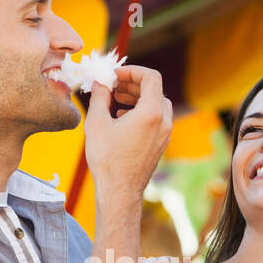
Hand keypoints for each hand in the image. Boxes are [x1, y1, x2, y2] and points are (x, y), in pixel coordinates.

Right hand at [83, 65, 171, 201]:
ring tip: (117, 101)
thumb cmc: (107, 159)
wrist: (119, 191)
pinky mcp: (160, 144)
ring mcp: (164, 135)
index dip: (133, 71)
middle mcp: (163, 122)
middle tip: (115, 86)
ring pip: (156, 105)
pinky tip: (122, 118)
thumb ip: (100, 97)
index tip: (116, 75)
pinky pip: (156, 120)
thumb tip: (101, 83)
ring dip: (138, 98)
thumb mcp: (97, 123)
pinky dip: (142, 112)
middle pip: (155, 90)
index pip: (151, 77)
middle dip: (134, 84)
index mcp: (151, 112)